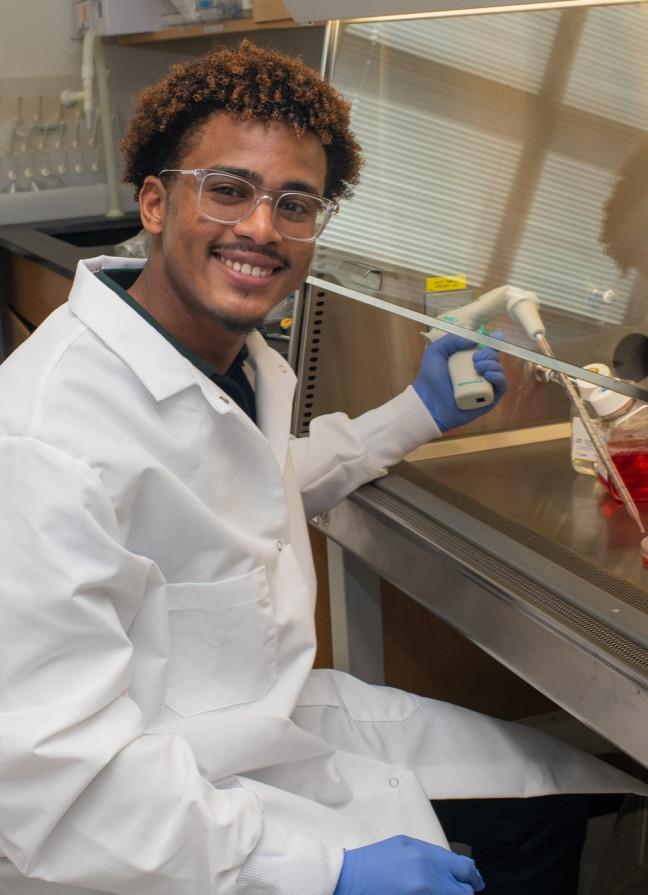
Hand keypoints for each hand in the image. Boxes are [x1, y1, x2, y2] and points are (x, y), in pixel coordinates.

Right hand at [332, 835, 484, 894]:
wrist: (347, 879)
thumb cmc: (373, 862)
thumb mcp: (404, 845)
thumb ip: (430, 855)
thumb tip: (451, 867)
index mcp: (426, 858)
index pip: (465, 870)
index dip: (473, 877)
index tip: (476, 882)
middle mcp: (428, 881)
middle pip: (463, 893)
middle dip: (462, 892)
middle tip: (456, 890)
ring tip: (439, 891)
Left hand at [413, 333, 506, 432]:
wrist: (428, 403)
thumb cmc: (430, 378)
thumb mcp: (436, 351)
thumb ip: (452, 339)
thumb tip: (475, 339)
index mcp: (468, 360)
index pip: (485, 348)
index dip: (491, 342)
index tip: (495, 337)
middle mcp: (478, 371)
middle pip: (494, 358)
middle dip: (489, 354)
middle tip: (476, 359)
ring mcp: (484, 386)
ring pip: (499, 370)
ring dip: (493, 364)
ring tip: (479, 367)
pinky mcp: (489, 399)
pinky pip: (502, 386)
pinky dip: (499, 378)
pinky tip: (489, 375)